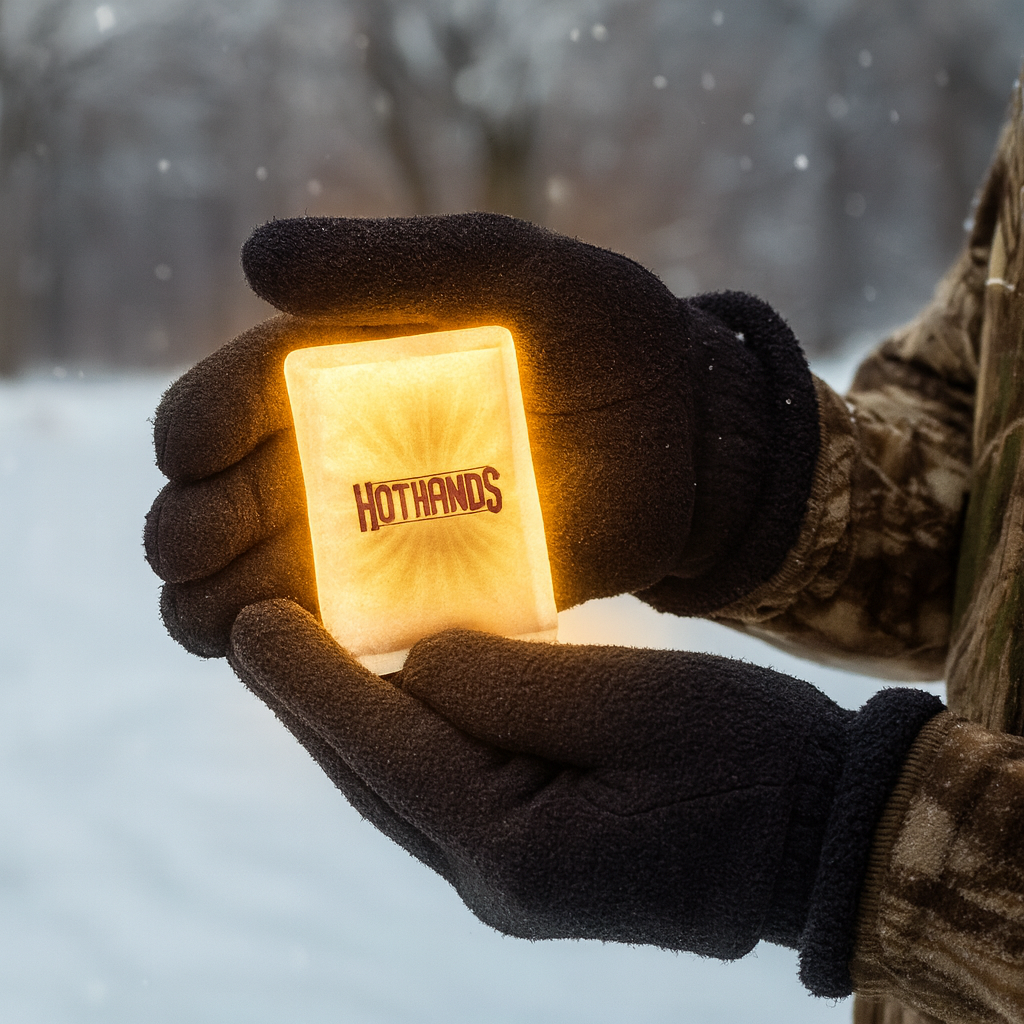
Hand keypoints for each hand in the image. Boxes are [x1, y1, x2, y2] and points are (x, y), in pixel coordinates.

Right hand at [145, 213, 816, 656]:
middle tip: (182, 550)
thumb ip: (388, 264)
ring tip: (198, 621)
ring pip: (276, 568)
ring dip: (224, 598)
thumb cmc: (602, 330)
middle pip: (239, 493)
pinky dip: (309, 637)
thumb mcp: (500, 268)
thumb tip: (251, 260)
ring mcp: (392, 525)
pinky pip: (355, 619)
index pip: (243, 393)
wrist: (688, 428)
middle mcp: (354, 449)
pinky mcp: (438, 586)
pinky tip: (273, 652)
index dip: (202, 421)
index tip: (189, 450)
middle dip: (195, 523)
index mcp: (350, 366)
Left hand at [227, 598, 852, 957]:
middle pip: (377, 775)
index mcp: (515, 847)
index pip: (382, 749)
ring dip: (360, 716)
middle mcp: (494, 879)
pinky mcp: (535, 861)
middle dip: (314, 700)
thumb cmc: (750, 762)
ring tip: (313, 645)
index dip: (308, 682)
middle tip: (257, 627)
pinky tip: (403, 687)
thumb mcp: (631, 700)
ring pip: (405, 784)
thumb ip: (508, 680)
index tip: (247, 623)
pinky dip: (416, 733)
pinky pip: (448, 788)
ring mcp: (513, 880)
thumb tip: (418, 661)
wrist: (827, 838)